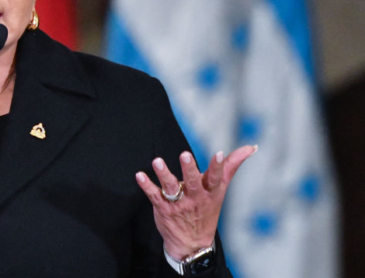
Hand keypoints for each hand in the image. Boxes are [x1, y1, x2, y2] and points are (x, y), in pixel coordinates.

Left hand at [135, 145, 256, 259]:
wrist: (192, 243)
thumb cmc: (207, 208)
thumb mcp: (220, 189)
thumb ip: (231, 166)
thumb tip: (251, 147)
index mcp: (210, 192)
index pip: (216, 178)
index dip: (218, 166)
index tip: (218, 153)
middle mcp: (195, 197)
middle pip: (192, 182)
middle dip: (189, 169)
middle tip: (185, 154)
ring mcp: (178, 203)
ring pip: (171, 188)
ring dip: (164, 174)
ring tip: (157, 161)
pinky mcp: (162, 207)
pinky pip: (153, 195)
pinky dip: (146, 185)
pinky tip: (139, 175)